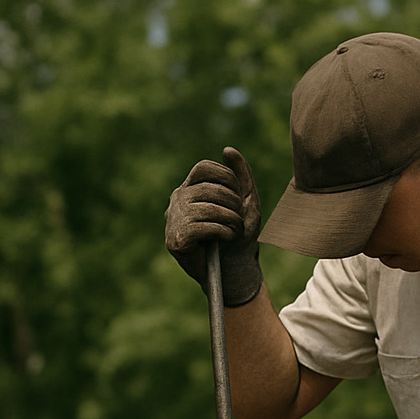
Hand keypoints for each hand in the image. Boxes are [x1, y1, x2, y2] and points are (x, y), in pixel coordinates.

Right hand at [165, 147, 262, 305]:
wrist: (232, 269)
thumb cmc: (238, 234)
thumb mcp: (245, 201)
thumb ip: (240, 174)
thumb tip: (228, 150)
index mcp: (190, 187)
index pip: (204, 167)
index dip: (227, 178)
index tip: (238, 196)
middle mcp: (178, 199)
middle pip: (211, 189)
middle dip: (234, 204)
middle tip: (239, 219)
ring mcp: (174, 219)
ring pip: (210, 209)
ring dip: (233, 221)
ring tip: (236, 231)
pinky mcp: (176, 240)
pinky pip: (205, 227)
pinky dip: (225, 233)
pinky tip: (227, 239)